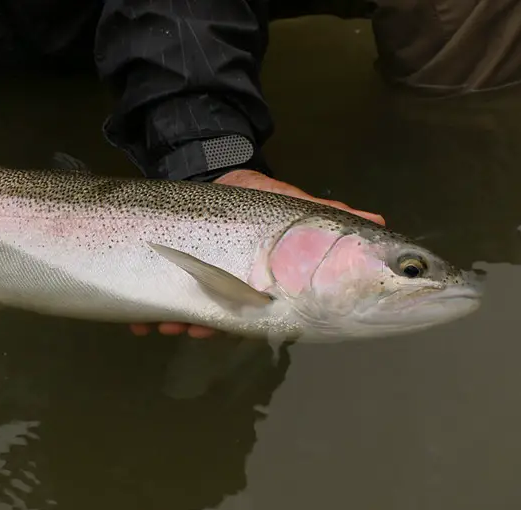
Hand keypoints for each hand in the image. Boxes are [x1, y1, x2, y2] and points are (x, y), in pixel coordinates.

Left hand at [129, 169, 385, 337]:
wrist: (211, 172)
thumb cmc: (259, 197)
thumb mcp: (294, 205)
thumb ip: (329, 218)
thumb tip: (380, 223)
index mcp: (270, 284)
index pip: (269, 313)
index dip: (253, 324)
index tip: (231, 326)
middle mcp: (240, 291)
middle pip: (226, 321)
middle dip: (209, 326)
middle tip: (193, 327)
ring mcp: (207, 284)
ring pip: (193, 316)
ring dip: (178, 322)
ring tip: (164, 322)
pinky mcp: (179, 275)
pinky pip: (163, 302)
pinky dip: (150, 313)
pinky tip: (141, 320)